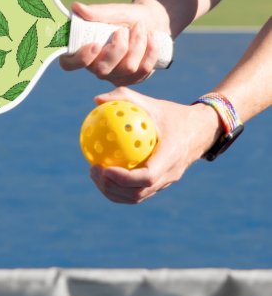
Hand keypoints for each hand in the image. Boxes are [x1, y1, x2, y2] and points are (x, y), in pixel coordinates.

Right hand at [60, 0, 169, 85]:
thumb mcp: (113, 11)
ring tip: (140, 27)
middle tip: (124, 30)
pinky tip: (151, 37)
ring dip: (137, 44)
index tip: (95, 44)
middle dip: (118, 48)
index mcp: (82, 51)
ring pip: (127, 68)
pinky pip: (143, 70)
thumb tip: (76, 7)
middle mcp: (96, 67)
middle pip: (102, 70)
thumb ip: (96, 12)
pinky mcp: (133, 79)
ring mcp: (115, 76)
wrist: (151, 22)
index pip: (69, 64)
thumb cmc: (125, 17)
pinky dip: (150, 50)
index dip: (80, 59)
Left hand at [88, 87, 222, 203]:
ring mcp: (166, 182)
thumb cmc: (173, 114)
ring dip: (113, 191)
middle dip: (112, 187)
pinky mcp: (161, 184)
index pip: (147, 177)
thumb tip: (96, 100)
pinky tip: (103, 173)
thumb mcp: (152, 103)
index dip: (124, 178)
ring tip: (94, 174)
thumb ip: (125, 98)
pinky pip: (138, 192)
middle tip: (93, 170)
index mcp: (171, 156)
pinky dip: (119, 188)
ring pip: (137, 197)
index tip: (104, 168)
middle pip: (138, 193)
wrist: (201, 130)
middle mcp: (170, 174)